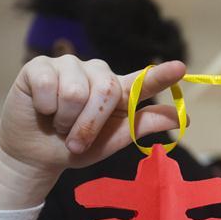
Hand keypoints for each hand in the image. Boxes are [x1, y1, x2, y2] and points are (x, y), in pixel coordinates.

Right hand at [0, 57, 185, 209]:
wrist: (37, 154)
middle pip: (106, 91)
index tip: (181, 68)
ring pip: (76, 92)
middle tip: (76, 140)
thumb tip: (183, 118)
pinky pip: (49, 86)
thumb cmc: (77, 145)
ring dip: (65, 119)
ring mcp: (69, 65)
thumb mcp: (115, 140)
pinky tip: (42, 109)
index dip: (161, 75)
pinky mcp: (40, 65)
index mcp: (118, 91)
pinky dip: (45, 108)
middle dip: (90, 124)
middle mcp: (97, 73)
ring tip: (58, 123)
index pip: (143, 81)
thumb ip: (144, 125)